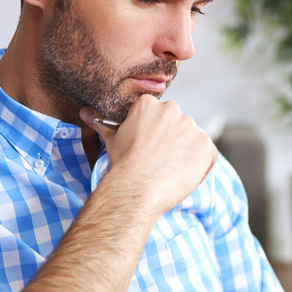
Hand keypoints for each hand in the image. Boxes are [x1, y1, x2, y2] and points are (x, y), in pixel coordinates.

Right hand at [80, 96, 216, 214]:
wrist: (136, 187)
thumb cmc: (122, 165)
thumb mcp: (111, 139)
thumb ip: (102, 123)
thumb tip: (84, 112)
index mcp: (149, 104)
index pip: (160, 117)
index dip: (155, 136)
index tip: (149, 149)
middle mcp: (173, 110)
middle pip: (178, 126)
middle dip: (172, 143)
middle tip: (159, 162)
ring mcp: (192, 127)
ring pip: (193, 141)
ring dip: (186, 154)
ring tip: (168, 171)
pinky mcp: (206, 146)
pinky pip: (207, 156)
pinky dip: (199, 167)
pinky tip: (181, 176)